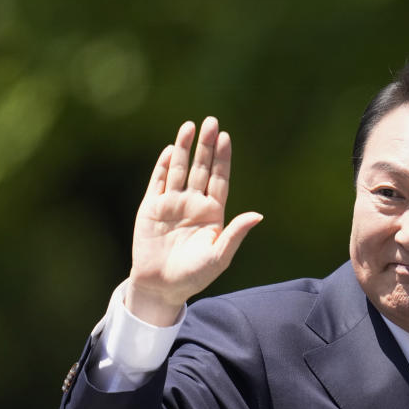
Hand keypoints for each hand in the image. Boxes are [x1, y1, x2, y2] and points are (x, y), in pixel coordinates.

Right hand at [126, 117, 262, 324]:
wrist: (162, 287)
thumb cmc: (195, 275)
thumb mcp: (220, 256)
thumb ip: (235, 234)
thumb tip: (258, 215)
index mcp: (213, 212)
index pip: (219, 179)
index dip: (222, 159)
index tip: (226, 137)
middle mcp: (193, 203)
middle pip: (201, 168)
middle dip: (205, 146)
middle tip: (211, 121)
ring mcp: (172, 204)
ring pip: (179, 170)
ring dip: (184, 148)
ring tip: (189, 126)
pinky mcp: (151, 208)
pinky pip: (158, 182)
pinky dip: (163, 166)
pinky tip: (170, 150)